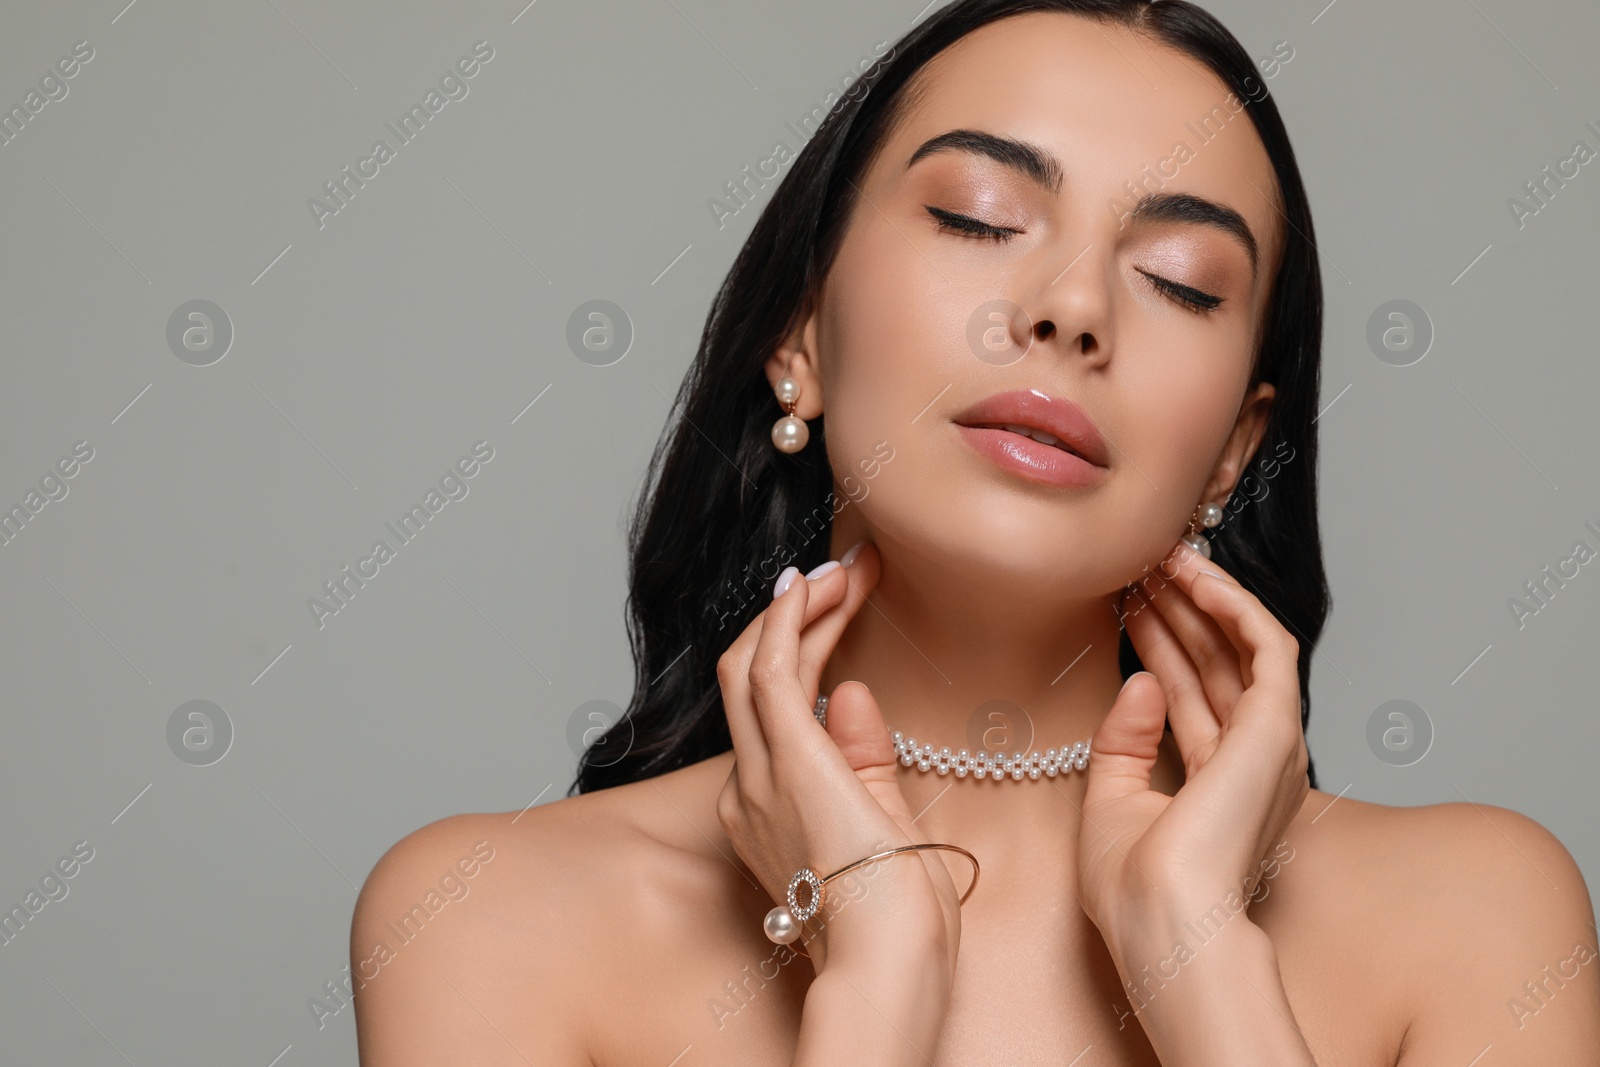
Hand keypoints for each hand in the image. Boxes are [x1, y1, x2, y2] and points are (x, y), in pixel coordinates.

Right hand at [715, 543, 965, 975]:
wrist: (889, 964)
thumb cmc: (898, 921)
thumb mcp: (883, 828)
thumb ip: (863, 762)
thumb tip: (850, 692)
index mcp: (770, 811)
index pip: (774, 709)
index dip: (802, 649)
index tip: (841, 607)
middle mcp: (750, 789)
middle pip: (752, 676)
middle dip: (794, 617)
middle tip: (842, 572)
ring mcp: (761, 776)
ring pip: (755, 665)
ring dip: (797, 609)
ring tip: (841, 569)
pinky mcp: (787, 761)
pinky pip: (770, 670)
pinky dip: (789, 620)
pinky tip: (816, 586)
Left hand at [1076, 539, 1309, 954]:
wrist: (1161, 918)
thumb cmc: (1134, 888)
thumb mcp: (1110, 801)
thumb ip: (1124, 741)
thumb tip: (1139, 679)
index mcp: (1214, 786)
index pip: (1190, 694)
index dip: (1159, 643)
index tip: (1123, 602)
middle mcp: (1249, 763)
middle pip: (1214, 665)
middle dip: (1178, 611)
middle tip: (1139, 566)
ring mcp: (1268, 746)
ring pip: (1241, 648)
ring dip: (1204, 598)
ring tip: (1163, 558)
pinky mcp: (1277, 729)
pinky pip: (1266, 647)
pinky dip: (1234, 606)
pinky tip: (1197, 577)